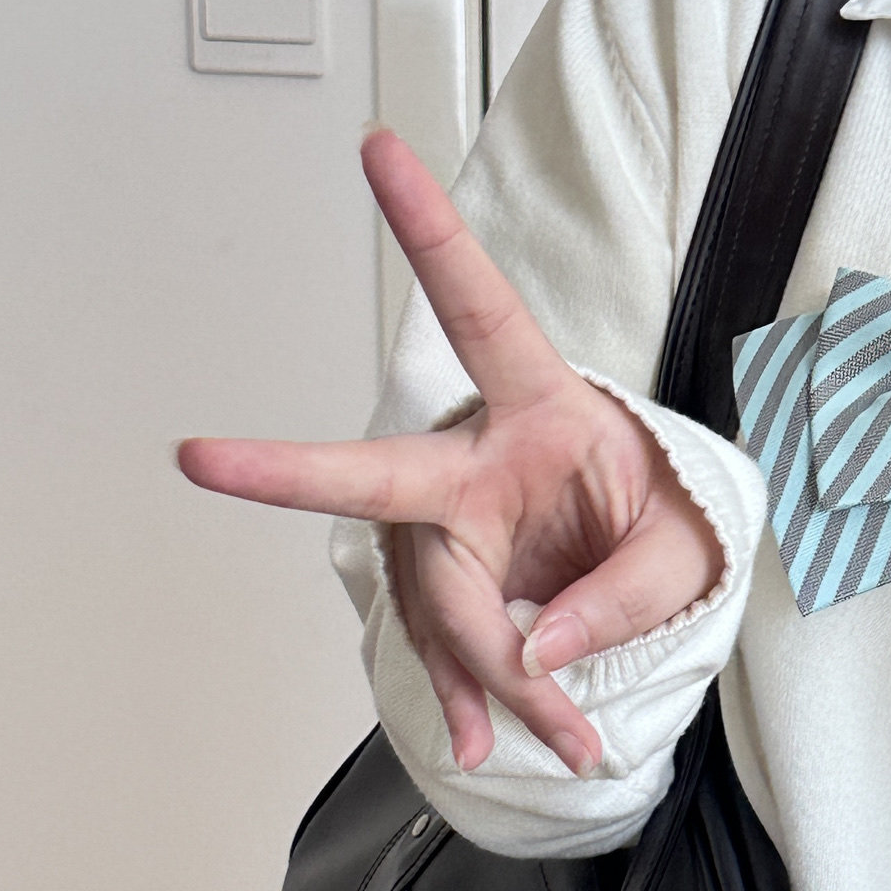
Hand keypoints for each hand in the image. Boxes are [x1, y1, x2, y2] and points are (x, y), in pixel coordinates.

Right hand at [178, 132, 723, 775]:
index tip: (381, 151)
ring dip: (478, 673)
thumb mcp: (686, 553)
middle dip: (287, 469)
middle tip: (205, 458)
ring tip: (554, 734)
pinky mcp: (451, 581)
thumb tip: (541, 651)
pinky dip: (464, 695)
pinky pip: (441, 642)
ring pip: (431, 598)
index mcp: (542, 403)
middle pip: (379, 479)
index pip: (480, 309)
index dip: (430, 230)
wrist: (665, 561)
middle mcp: (477, 456)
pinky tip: (480, 739)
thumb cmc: (674, 523)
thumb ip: (622, 596)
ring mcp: (453, 523)